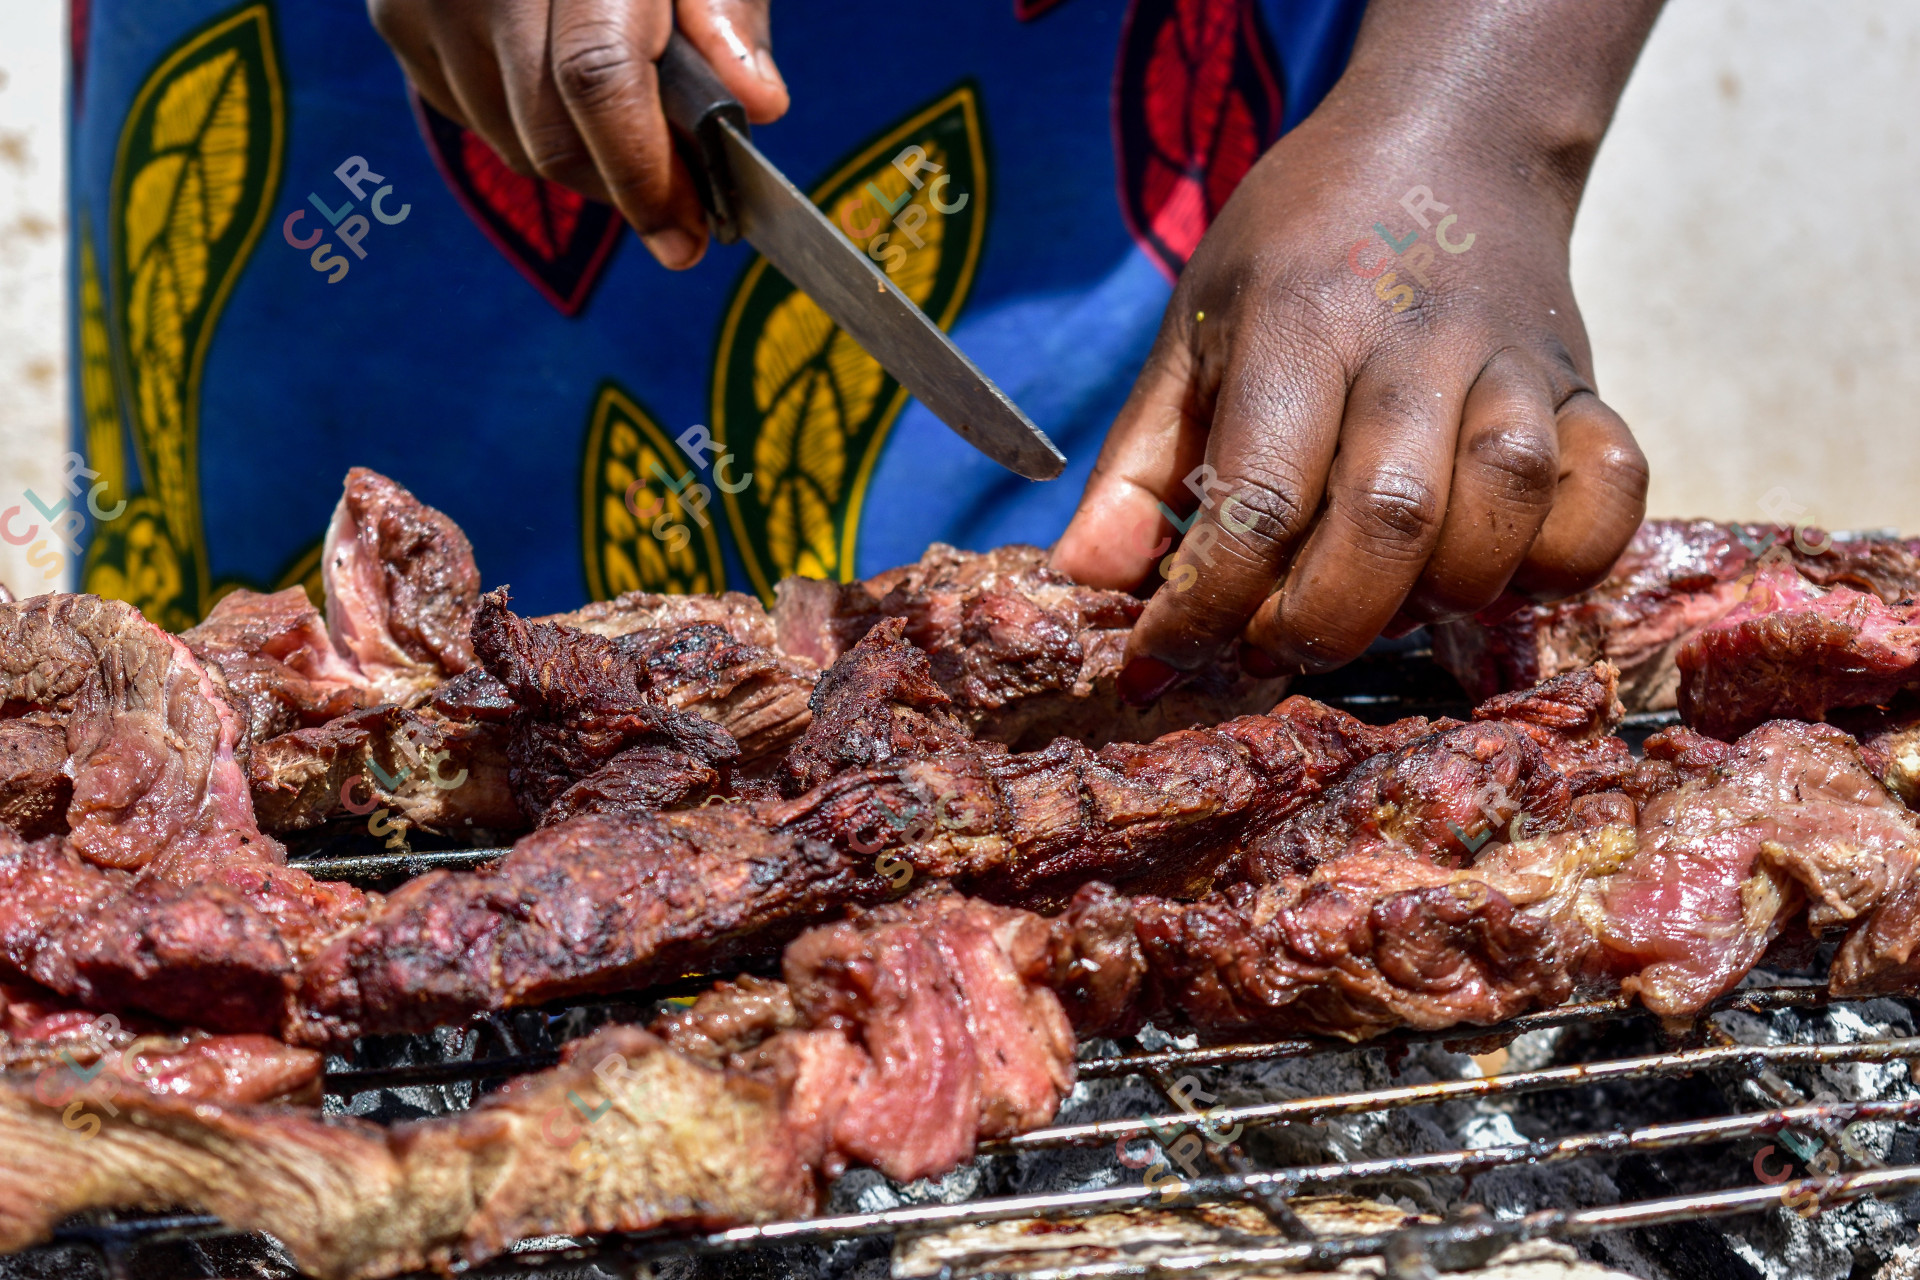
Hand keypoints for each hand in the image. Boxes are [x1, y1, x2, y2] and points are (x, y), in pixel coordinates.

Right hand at [368, 0, 788, 267]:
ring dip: (577, 160)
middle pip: (549, 133)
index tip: (686, 239)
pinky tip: (554, 84)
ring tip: (622, 126)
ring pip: (510, 142)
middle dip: (620, 186)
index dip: (642, 173)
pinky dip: (524, 126)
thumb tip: (758, 104)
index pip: (596, 78)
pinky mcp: (393, 16)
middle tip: (676, 200)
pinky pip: (469, 117)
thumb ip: (728, 14)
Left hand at [1053, 0, 1661, 699]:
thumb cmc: (1300, 248)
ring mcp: (1519, 364)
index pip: (1257, 499)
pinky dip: (1560, 560)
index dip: (1203, 609)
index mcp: (1302, 322)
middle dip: (1319, 622)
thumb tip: (1086, 582)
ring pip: (1501, 517)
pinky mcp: (1590, 389)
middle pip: (1388, 524)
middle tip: (1272, 643)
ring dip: (1434, 597)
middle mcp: (1420, 342)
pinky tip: (1495, 569)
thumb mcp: (1194, 329)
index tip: (1159, 664)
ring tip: (1378, 597)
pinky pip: (1609, 499)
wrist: (1448, 141)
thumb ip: (1138, 465)